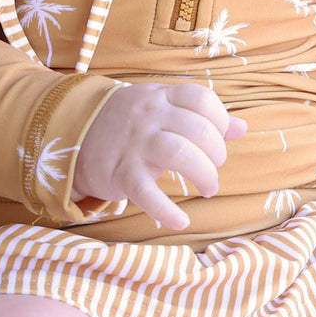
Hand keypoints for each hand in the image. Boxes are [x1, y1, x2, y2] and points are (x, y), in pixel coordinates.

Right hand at [72, 81, 246, 229]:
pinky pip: (147, 193)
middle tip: (214, 169)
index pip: (202, 99)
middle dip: (217, 153)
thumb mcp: (162, 106)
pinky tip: (181, 220)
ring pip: (180, 153)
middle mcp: (150, 115)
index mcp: (162, 97)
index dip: (221, 120)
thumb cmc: (129, 121)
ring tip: (208, 187)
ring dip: (203, 174)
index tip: (220, 138)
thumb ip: (200, 115)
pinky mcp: (121, 172)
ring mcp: (135, 143)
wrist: (73, 132)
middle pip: (198, 129)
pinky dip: (167, 210)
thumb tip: (242, 127)